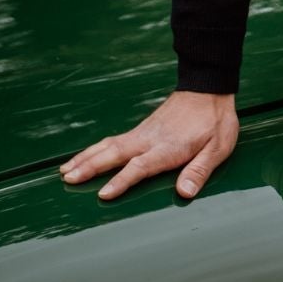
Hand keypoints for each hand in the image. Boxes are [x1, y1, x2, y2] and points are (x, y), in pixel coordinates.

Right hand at [58, 90, 239, 202]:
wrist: (208, 88)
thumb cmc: (214, 121)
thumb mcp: (218, 147)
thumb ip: (200, 170)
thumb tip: (184, 192)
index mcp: (168, 147)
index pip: (140, 167)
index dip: (121, 181)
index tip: (103, 193)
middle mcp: (149, 139)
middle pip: (114, 154)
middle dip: (89, 168)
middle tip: (67, 179)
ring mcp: (142, 133)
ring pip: (107, 146)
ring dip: (85, 158)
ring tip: (64, 171)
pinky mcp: (141, 130)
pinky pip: (111, 141)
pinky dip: (94, 150)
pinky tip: (83, 157)